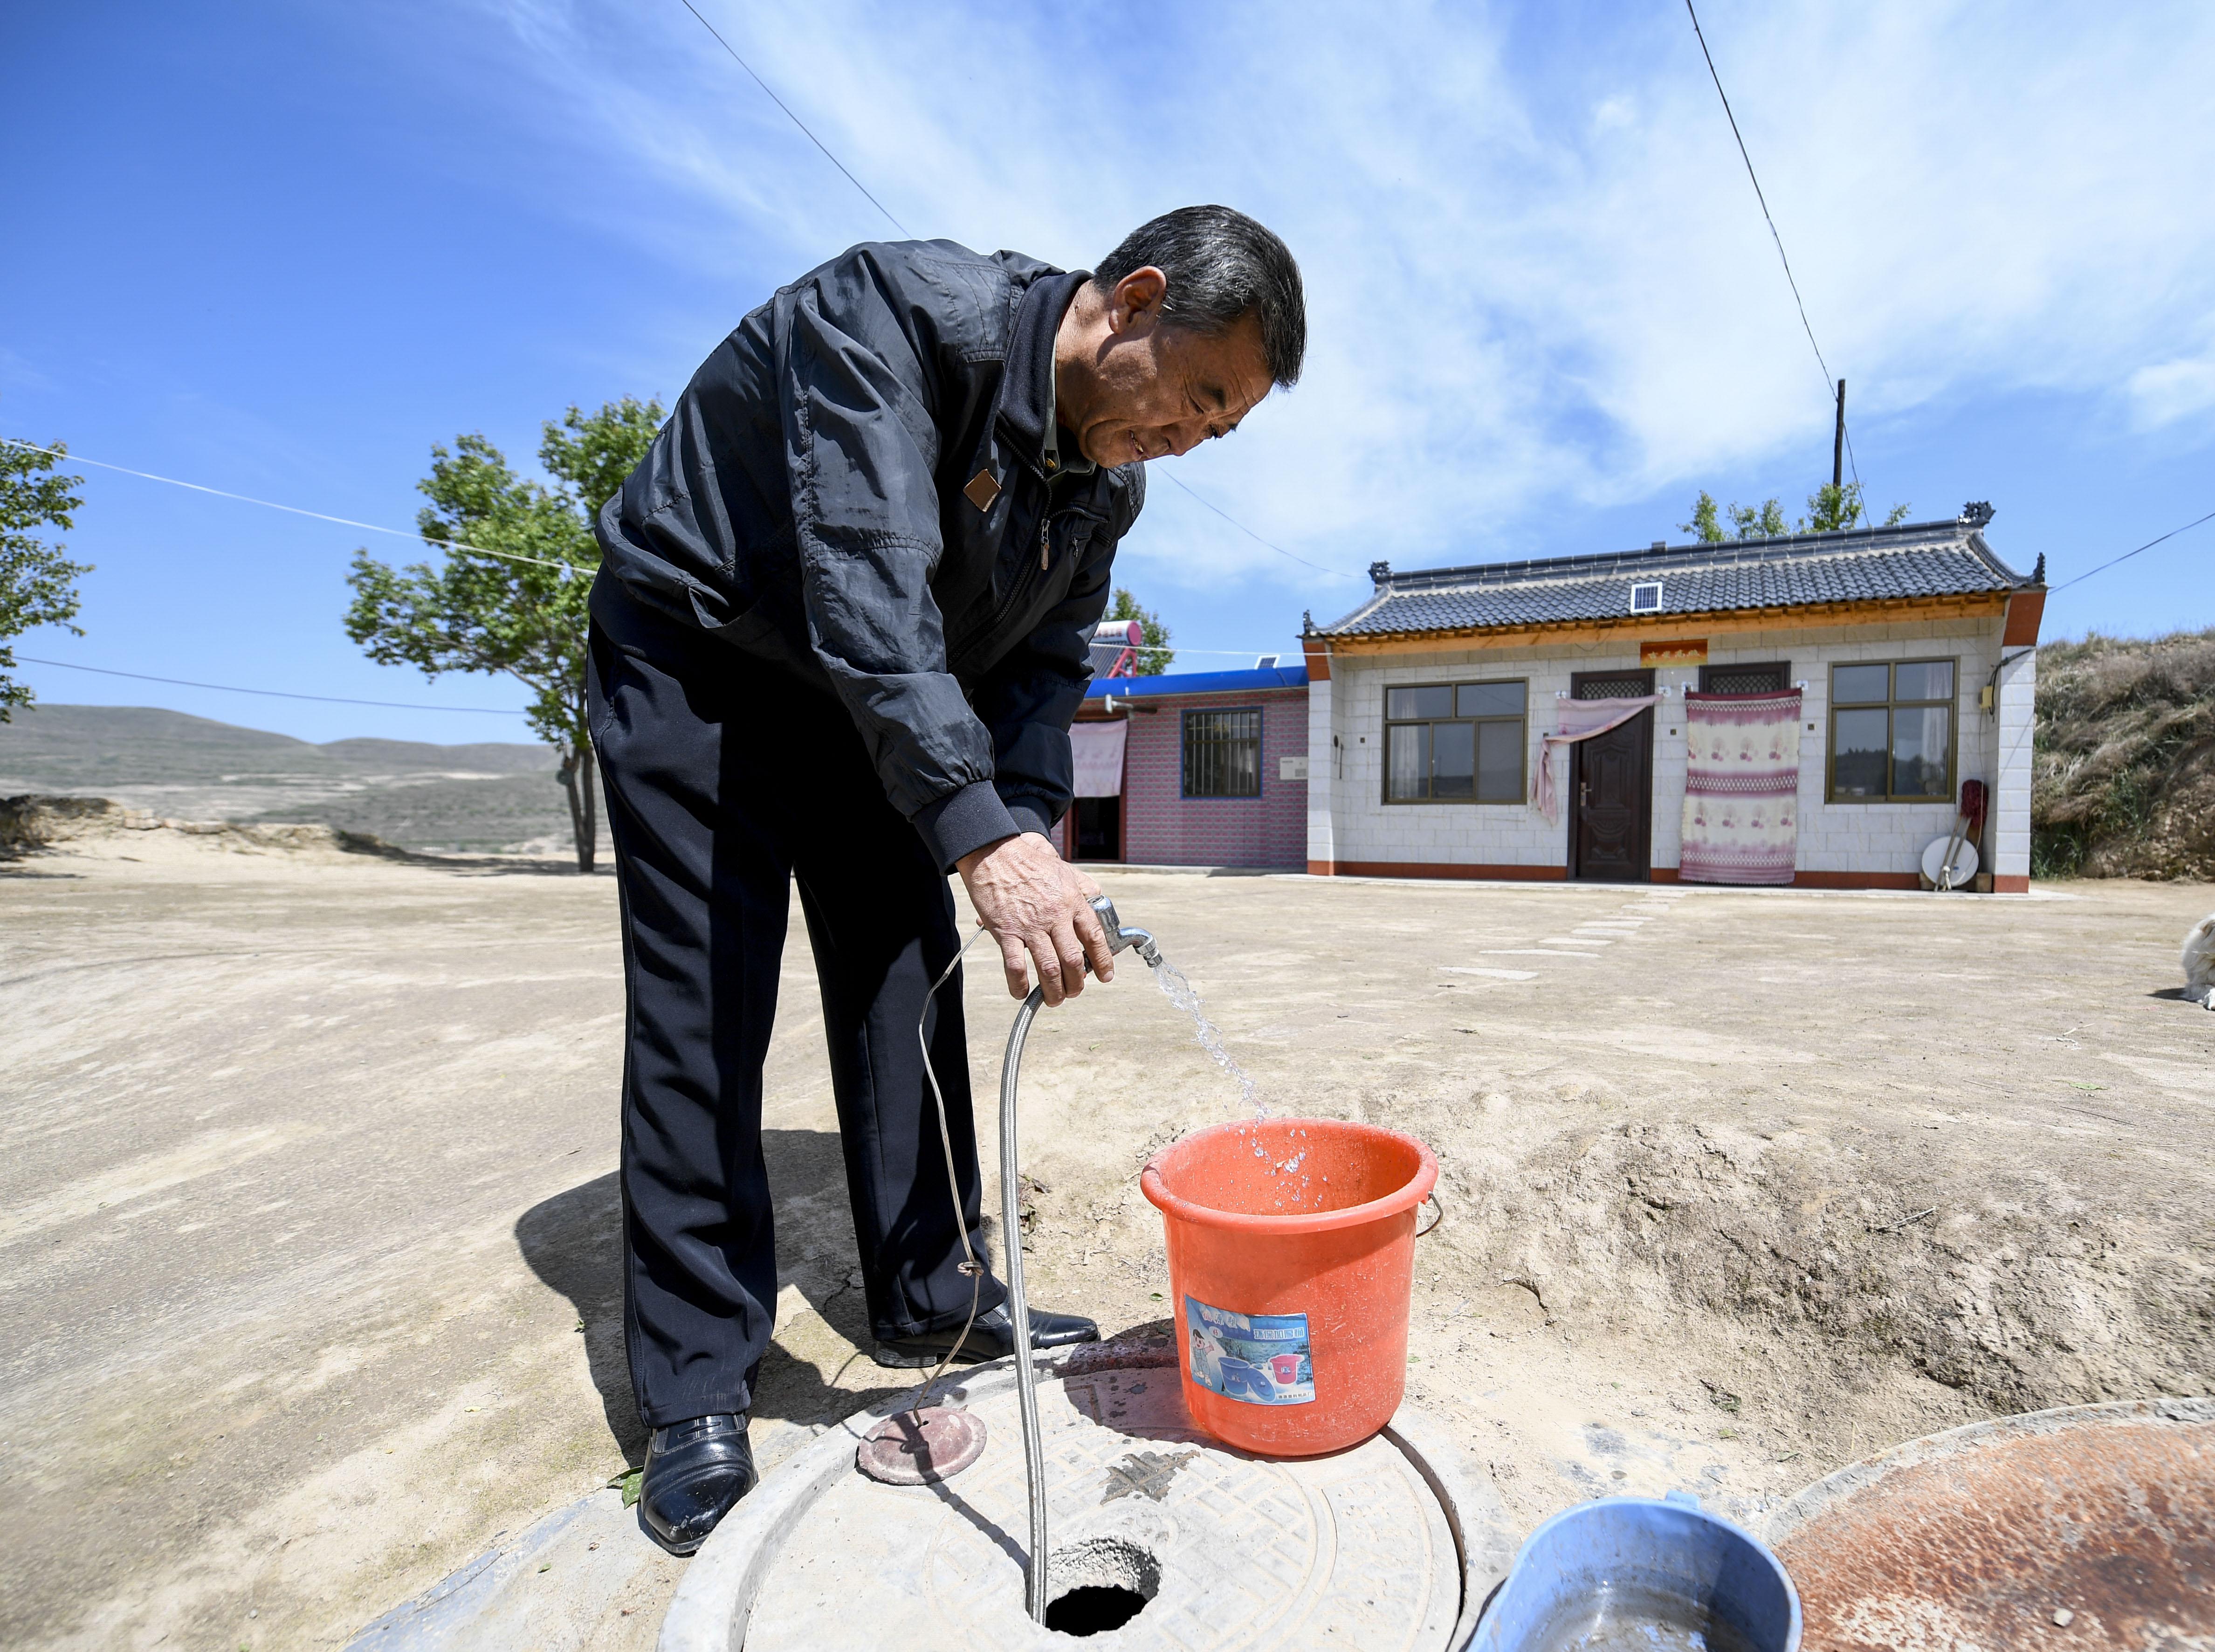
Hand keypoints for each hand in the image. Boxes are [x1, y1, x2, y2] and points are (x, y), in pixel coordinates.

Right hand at [956, 832, 1111, 1005]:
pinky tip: (1022, 993)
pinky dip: (1019, 985)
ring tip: (1054, 999)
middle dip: (1077, 984)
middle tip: (1074, 992)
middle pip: (1073, 960)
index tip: (1105, 976)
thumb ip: (1084, 886)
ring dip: (1053, 991)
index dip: (1103, 961)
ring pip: (1049, 968)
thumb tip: (1098, 899)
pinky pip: (1016, 966)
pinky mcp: (1006, 931)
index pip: (1094, 937)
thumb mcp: (1065, 869)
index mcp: (1072, 901)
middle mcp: (1055, 916)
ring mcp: (1030, 926)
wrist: (995, 852)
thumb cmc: (1029, 860)